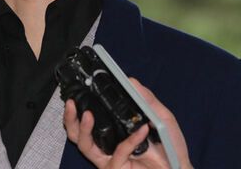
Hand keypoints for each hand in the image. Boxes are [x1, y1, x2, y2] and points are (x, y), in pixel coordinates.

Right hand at [63, 78, 192, 168]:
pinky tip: (143, 130)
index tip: (78, 91)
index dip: (79, 108)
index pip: (90, 120)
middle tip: (72, 104)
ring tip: (88, 115)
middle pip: (77, 134)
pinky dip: (131, 139)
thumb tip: (130, 81)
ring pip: (85, 146)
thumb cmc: (170, 149)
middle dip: (69, 119)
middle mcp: (107, 146)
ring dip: (85, 129)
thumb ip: (147, 100)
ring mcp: (110, 159)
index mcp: (114, 132)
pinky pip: (119, 152)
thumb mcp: (161, 118)